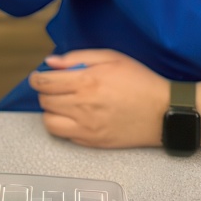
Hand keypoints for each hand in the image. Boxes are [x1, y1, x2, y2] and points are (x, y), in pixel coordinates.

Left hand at [29, 49, 169, 147]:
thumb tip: (50, 63)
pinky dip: (63, 125)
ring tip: (62, 104)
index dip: (36, 78)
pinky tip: (75, 117)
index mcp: (86, 82)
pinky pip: (64, 136)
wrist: (164, 111)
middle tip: (55, 88)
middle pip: (44, 102)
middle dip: (45, 93)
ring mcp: (86, 128)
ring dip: (51, 111)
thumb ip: (78, 58)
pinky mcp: (92, 142)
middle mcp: (82, 107)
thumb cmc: (140, 81)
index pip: (45, 83)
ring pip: (49, 122)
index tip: (38, 77)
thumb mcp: (112, 58)